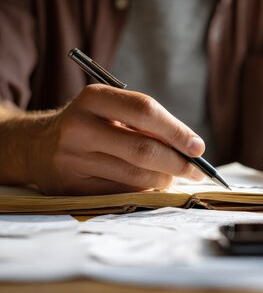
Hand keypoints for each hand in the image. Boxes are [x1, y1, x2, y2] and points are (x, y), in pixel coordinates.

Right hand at [5, 85, 206, 194]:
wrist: (35, 146)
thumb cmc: (91, 125)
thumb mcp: (111, 111)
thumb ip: (147, 124)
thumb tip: (191, 149)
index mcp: (93, 98)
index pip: (145, 111)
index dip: (177, 130)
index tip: (198, 147)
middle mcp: (79, 127)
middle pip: (143, 149)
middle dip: (178, 163)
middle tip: (197, 170)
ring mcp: (72, 159)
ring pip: (135, 176)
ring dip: (163, 180)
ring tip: (172, 177)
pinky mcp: (71, 187)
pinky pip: (121, 193)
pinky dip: (144, 191)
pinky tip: (149, 185)